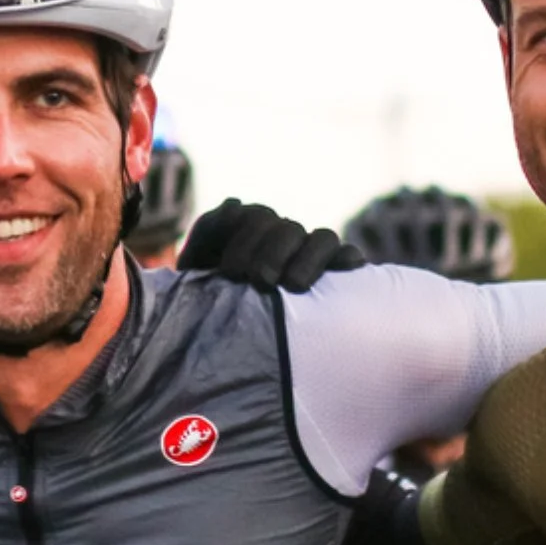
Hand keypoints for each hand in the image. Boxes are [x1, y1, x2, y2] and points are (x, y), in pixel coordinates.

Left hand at [178, 199, 365, 292]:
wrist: (217, 340)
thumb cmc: (208, 302)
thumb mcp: (197, 268)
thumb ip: (209, 231)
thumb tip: (235, 204)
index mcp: (253, 232)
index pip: (257, 218)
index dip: (246, 239)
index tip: (230, 272)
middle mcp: (285, 240)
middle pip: (288, 229)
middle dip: (272, 252)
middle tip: (259, 281)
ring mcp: (312, 256)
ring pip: (322, 239)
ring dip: (309, 258)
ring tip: (293, 285)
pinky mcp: (336, 275)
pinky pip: (349, 257)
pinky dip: (348, 258)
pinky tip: (347, 268)